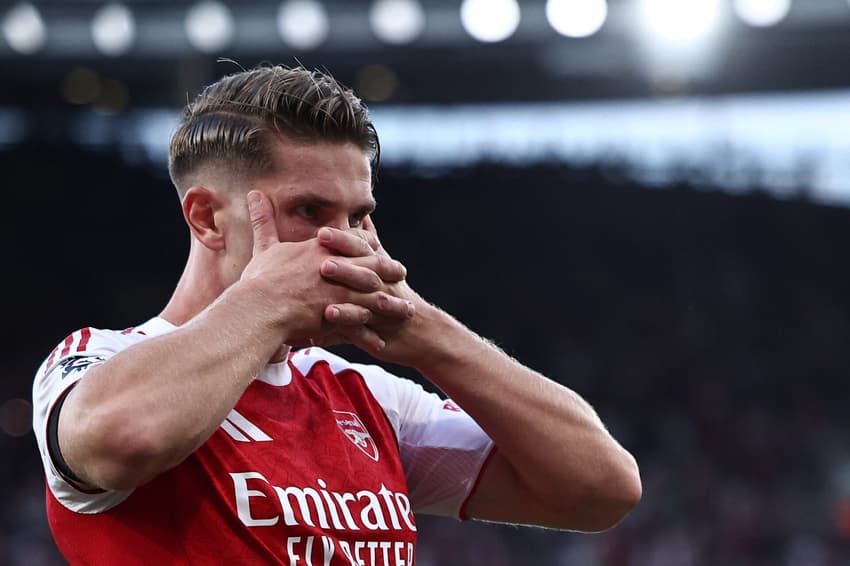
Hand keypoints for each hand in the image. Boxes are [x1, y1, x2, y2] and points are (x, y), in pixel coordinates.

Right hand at [240, 191, 410, 348]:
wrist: (259, 307)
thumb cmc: (260, 278)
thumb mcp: (265, 246)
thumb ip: (264, 221)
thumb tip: (254, 193)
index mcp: (323, 249)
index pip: (354, 241)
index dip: (367, 244)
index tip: (377, 247)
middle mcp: (338, 268)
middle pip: (373, 265)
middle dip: (390, 269)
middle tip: (403, 273)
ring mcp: (340, 292)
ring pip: (375, 296)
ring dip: (391, 303)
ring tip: (405, 309)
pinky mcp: (339, 315)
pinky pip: (362, 325)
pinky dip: (372, 334)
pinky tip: (382, 342)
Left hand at [316, 215, 433, 362]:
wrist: (423, 331)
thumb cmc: (397, 295)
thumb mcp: (387, 265)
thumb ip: (372, 241)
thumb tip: (363, 216)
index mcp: (381, 267)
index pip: (364, 249)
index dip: (345, 241)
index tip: (323, 233)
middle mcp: (383, 287)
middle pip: (365, 275)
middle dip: (345, 269)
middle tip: (322, 265)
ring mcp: (380, 312)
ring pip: (364, 306)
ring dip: (345, 307)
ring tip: (327, 309)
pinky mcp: (377, 335)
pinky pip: (359, 335)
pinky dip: (341, 336)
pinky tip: (320, 337)